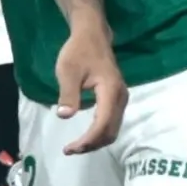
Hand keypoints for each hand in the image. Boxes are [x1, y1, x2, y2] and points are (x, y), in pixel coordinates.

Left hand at [49, 24, 125, 153]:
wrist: (92, 35)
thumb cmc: (79, 51)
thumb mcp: (68, 71)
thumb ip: (68, 94)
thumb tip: (65, 116)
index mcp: (110, 91)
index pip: (103, 124)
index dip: (88, 140)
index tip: (69, 148)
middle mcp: (120, 97)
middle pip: (111, 131)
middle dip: (91, 145)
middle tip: (70, 150)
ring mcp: (121, 98)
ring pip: (113, 129)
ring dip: (96, 141)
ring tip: (76, 146)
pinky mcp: (117, 99)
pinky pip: (112, 122)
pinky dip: (99, 133)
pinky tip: (85, 135)